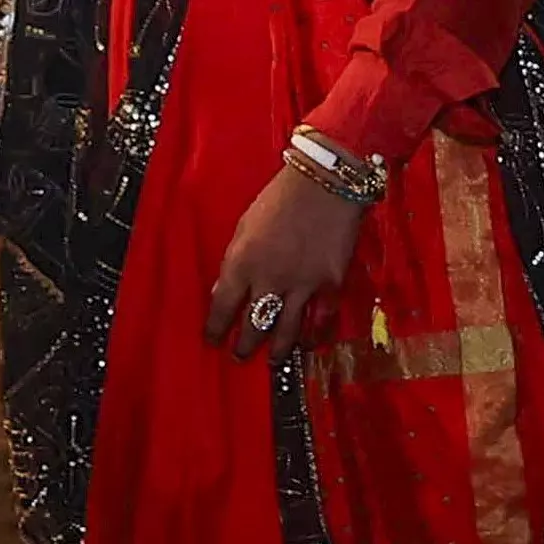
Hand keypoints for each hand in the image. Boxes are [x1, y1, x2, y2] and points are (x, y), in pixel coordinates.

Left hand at [208, 163, 369, 363]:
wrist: (325, 183)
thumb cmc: (279, 199)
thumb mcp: (244, 228)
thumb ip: (236, 261)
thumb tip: (228, 289)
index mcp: (242, 263)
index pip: (222, 307)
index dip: (216, 329)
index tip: (213, 339)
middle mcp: (269, 279)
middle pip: (254, 325)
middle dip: (244, 346)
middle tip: (239, 356)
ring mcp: (302, 284)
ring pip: (287, 330)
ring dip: (277, 349)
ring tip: (272, 360)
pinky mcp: (331, 283)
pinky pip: (322, 318)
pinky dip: (315, 334)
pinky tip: (310, 342)